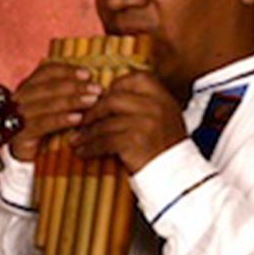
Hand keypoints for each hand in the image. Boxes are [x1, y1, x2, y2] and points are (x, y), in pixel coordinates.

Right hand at [5, 60, 103, 162]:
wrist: (32, 160)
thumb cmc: (50, 130)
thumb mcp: (59, 108)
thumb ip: (70, 93)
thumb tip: (95, 81)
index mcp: (28, 86)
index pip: (46, 71)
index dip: (67, 71)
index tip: (88, 74)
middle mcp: (19, 98)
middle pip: (48, 86)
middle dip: (75, 86)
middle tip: (97, 89)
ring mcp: (17, 116)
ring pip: (46, 104)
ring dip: (72, 101)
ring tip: (92, 101)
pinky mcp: (20, 135)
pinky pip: (42, 124)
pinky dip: (61, 120)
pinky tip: (78, 119)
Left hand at [73, 70, 187, 173]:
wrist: (177, 176)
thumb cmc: (166, 147)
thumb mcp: (165, 117)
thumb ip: (145, 103)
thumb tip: (111, 94)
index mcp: (162, 97)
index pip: (135, 79)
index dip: (114, 87)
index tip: (102, 99)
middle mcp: (155, 106)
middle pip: (113, 99)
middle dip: (93, 111)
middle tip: (81, 121)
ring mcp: (145, 123)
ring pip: (105, 123)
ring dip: (86, 132)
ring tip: (76, 139)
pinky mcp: (134, 141)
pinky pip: (104, 141)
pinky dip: (90, 147)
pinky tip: (83, 152)